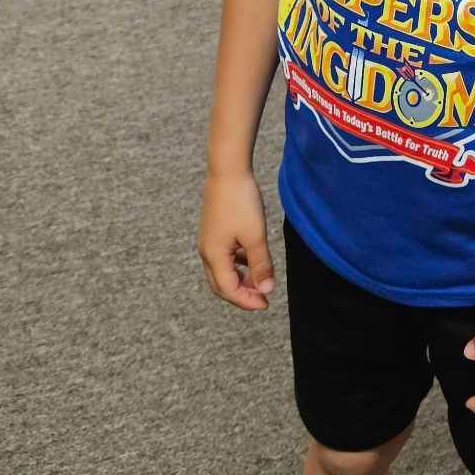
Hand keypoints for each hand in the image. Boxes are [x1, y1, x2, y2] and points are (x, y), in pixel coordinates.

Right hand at [198, 169, 275, 309]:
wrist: (227, 170)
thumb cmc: (240, 201)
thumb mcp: (255, 236)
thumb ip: (260, 265)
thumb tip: (267, 290)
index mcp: (214, 256)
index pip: (229, 290)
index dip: (247, 300)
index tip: (267, 304)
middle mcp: (207, 252)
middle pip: (221, 285)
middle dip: (241, 295)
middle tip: (263, 299)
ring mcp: (208, 242)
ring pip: (222, 272)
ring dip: (240, 280)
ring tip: (260, 282)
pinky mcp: (214, 232)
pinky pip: (224, 258)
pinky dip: (237, 265)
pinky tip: (252, 261)